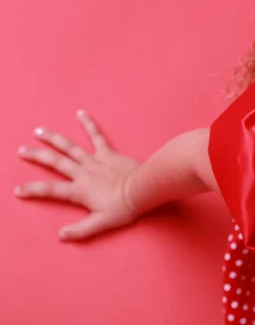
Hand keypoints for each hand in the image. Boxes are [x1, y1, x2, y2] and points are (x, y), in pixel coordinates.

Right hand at [15, 110, 140, 241]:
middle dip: (37, 156)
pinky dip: (89, 124)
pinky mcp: (108, 153)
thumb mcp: (101, 223)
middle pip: (56, 162)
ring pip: (70, 147)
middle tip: (22, 150)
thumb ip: (81, 230)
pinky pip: (96, 136)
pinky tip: (80, 113)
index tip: (17, 190)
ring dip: (54, 138)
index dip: (33, 190)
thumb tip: (61, 235)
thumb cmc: (124, 208)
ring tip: (39, 131)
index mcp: (79, 190)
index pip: (51, 190)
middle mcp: (83, 173)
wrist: (143, 189)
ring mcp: (95, 161)